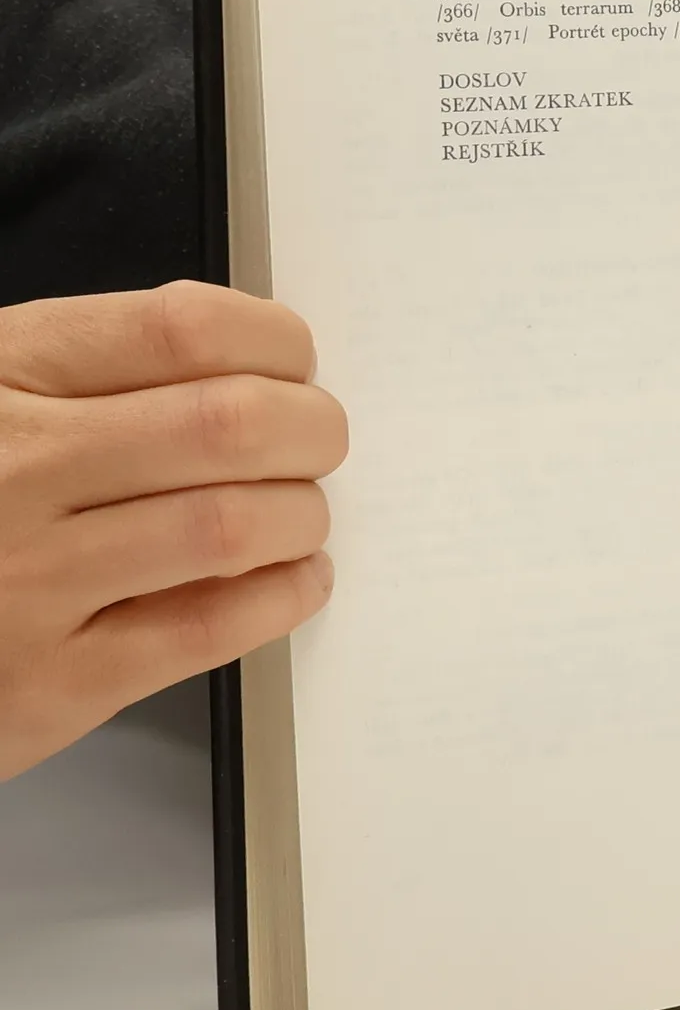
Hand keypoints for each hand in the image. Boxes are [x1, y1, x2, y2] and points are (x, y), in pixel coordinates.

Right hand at [0, 281, 346, 780]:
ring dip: (302, 515)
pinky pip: (211, 628)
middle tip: (319, 442)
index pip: (179, 328)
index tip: (295, 363)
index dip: (273, 341)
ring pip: (233, 525)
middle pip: (228, 424)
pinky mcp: (53, 682)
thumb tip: (252, 367)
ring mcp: (30, 579)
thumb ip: (93, 375)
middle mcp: (14, 469)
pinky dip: (282, 596)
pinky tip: (294, 578)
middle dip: (310, 430)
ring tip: (301, 514)